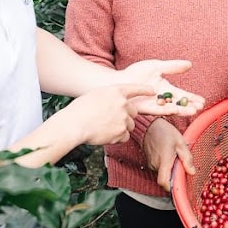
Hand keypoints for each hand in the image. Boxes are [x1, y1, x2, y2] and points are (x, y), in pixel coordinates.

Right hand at [11, 82, 154, 167]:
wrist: (74, 125)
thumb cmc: (79, 110)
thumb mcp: (95, 95)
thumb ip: (110, 98)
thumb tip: (118, 104)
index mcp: (116, 92)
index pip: (135, 88)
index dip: (144, 89)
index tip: (152, 91)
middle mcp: (123, 104)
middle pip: (133, 112)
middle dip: (126, 117)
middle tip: (111, 121)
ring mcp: (123, 118)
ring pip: (129, 125)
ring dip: (121, 128)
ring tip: (104, 128)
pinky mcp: (121, 132)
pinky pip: (125, 137)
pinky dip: (117, 138)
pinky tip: (105, 135)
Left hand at [117, 59, 204, 116]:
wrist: (118, 80)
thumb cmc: (135, 72)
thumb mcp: (157, 66)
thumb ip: (172, 67)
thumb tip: (190, 64)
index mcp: (166, 88)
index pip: (182, 95)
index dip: (192, 98)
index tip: (202, 101)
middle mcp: (162, 99)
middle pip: (179, 104)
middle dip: (190, 106)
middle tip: (200, 108)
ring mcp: (154, 104)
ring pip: (171, 109)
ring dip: (182, 110)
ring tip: (193, 111)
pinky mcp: (146, 109)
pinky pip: (158, 110)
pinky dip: (167, 109)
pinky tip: (176, 108)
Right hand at [142, 118, 193, 190]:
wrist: (150, 125)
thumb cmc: (166, 132)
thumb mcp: (181, 142)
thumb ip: (187, 158)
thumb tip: (192, 172)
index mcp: (164, 161)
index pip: (164, 182)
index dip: (171, 187)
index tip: (179, 184)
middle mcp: (155, 164)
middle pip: (165, 178)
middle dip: (174, 175)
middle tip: (180, 165)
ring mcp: (151, 163)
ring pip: (162, 173)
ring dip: (169, 169)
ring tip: (174, 157)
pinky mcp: (149, 161)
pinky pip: (158, 168)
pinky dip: (165, 166)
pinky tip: (168, 155)